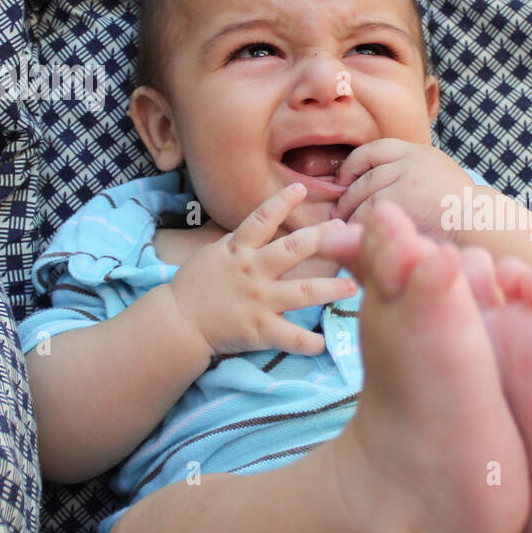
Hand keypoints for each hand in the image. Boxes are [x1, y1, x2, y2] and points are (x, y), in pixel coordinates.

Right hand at [168, 182, 358, 356]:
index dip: (282, 202)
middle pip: (292, 250)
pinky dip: (307, 342)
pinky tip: (324, 344)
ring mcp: (258, 300)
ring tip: (354, 285)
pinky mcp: (259, 329)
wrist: (178, 320)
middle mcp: (252, 271)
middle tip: (345, 231)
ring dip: (331, 288)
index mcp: (239, 249)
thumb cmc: (198, 284)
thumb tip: (267, 221)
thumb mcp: (215, 253)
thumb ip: (243, 240)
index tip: (303, 189)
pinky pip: (289, 337)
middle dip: (321, 239)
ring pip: (302, 293)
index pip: (261, 218)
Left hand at [333, 139, 474, 238]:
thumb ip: (415, 176)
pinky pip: (366, 211)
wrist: (481, 221)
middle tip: (339, 209)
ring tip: (344, 224)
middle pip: (365, 173)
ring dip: (349, 210)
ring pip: (362, 192)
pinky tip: (355, 233)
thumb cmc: (463, 212)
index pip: (376, 149)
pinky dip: (356, 223)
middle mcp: (410, 159)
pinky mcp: (400, 197)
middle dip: (347, 193)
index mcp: (420, 152)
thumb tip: (380, 187)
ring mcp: (404, 176)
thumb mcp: (440, 180)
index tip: (344, 180)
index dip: (354, 164)